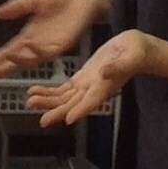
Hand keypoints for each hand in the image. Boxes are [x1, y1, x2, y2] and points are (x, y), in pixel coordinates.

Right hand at [0, 0, 109, 78]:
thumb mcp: (35, 0)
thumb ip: (18, 7)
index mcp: (30, 34)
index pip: (10, 49)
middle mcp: (38, 43)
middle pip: (17, 58)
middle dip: (3, 66)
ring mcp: (50, 45)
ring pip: (31, 59)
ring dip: (17, 62)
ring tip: (2, 66)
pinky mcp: (63, 44)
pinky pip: (47, 52)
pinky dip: (36, 52)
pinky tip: (26, 50)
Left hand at [26, 29, 151, 126]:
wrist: (137, 48)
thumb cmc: (137, 52)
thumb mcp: (130, 56)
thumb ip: (118, 66)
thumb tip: (105, 72)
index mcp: (106, 85)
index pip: (93, 101)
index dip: (81, 110)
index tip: (68, 119)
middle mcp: (94, 90)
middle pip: (73, 104)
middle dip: (57, 111)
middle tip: (42, 119)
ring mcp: (87, 85)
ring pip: (64, 98)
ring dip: (48, 101)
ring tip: (30, 102)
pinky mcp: (82, 78)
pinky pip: (63, 89)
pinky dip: (49, 91)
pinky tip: (34, 91)